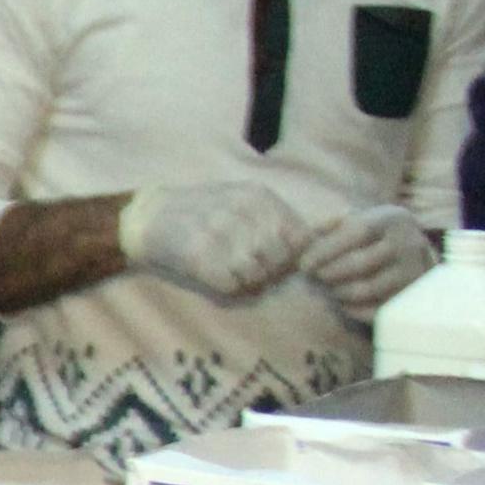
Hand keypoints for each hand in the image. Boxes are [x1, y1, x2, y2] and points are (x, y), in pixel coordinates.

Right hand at [120, 181, 316, 299]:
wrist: (146, 218)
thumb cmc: (200, 211)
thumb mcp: (243, 201)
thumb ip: (282, 215)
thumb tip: (339, 222)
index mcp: (258, 197)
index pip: (301, 237)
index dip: (292, 255)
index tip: (276, 258)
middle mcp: (242, 213)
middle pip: (280, 259)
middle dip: (270, 270)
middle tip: (248, 266)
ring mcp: (220, 235)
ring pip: (258, 275)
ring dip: (247, 280)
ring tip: (230, 269)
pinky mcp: (200, 258)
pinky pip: (232, 286)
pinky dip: (227, 287)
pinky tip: (215, 274)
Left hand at [298, 204, 437, 321]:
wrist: (411, 252)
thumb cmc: (369, 236)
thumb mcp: (351, 223)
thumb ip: (318, 229)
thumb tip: (286, 235)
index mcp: (391, 219)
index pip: (357, 232)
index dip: (326, 250)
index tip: (304, 264)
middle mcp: (408, 243)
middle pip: (359, 264)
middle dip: (328, 273)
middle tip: (315, 277)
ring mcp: (413, 272)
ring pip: (366, 289)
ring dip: (337, 292)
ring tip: (328, 287)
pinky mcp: (411, 297)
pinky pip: (375, 310)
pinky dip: (352, 309)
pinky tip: (342, 302)